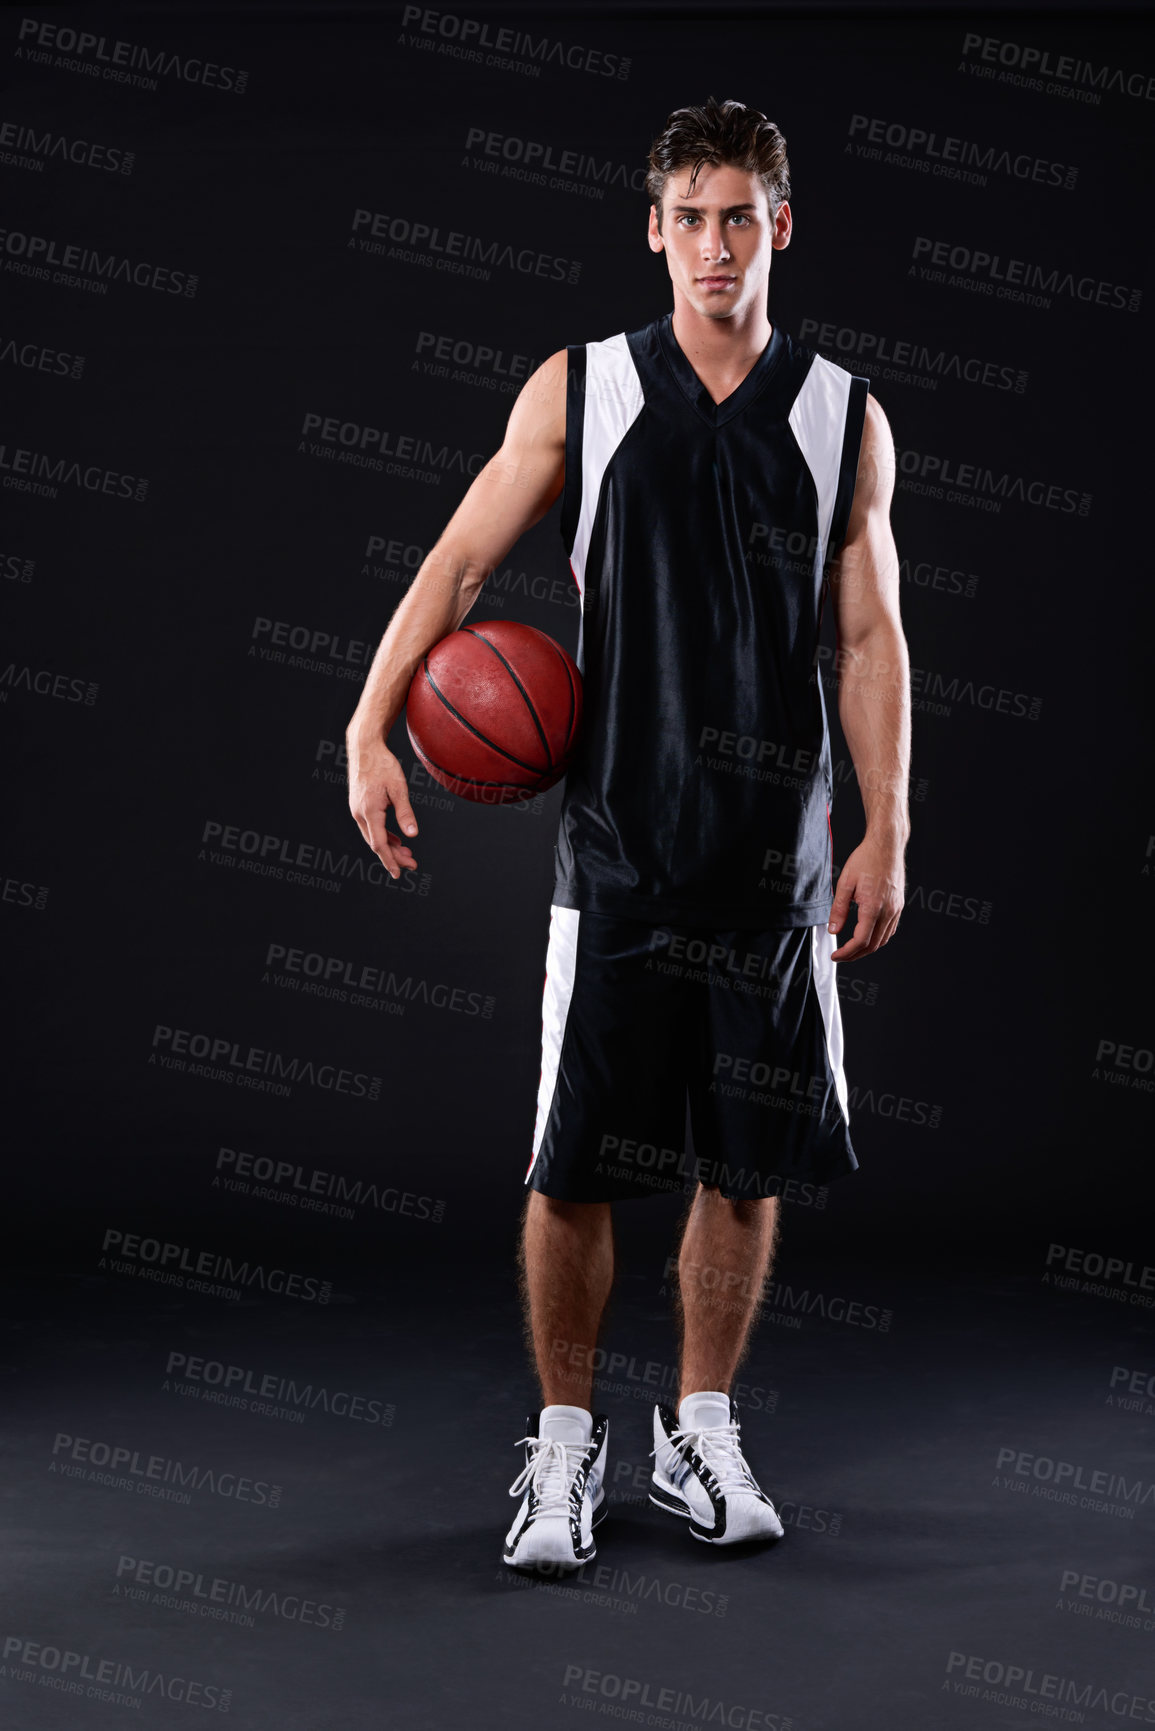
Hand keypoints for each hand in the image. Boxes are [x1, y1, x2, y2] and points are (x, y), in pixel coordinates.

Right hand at [347, 736, 418, 879]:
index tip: (399, 874)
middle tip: (413, 864)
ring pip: (373, 837)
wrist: (364, 748)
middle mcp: (359, 814)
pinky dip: (384, 836)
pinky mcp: (359, 806)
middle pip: (376, 844)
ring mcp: (357, 810)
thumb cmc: (383, 765)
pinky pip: (371, 828)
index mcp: (369, 812)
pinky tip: (396, 840)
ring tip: (407, 855)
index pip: (379, 844)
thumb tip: (413, 835)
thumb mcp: (398, 789)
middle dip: (394, 857)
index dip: (389, 861)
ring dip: (389, 847)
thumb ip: (405, 813)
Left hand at [827, 838, 903, 960]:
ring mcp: (896, 908)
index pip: (861, 941)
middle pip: (873, 945)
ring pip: (883, 939)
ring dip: (868, 948)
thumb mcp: (845, 883)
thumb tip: (833, 930)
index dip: (847, 952)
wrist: (887, 845)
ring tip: (852, 949)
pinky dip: (879, 938)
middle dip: (856, 955)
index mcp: (873, 907)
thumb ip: (839, 909)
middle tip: (841, 956)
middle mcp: (888, 911)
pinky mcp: (899, 905)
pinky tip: (869, 936)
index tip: (835, 955)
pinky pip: (890, 929)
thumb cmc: (866, 859)